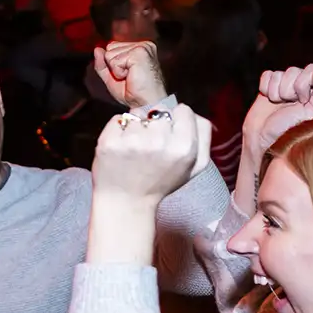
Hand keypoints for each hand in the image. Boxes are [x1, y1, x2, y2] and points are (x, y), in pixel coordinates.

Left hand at [91, 104, 211, 203]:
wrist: (125, 202)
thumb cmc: (161, 183)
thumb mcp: (194, 166)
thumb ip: (202, 135)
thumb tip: (192, 112)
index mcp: (184, 148)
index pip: (183, 110)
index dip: (176, 120)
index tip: (169, 135)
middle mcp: (159, 142)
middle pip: (160, 111)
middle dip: (155, 124)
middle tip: (150, 146)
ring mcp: (132, 141)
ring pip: (138, 114)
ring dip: (136, 127)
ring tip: (135, 149)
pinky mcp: (109, 142)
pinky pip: (117, 119)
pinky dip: (118, 129)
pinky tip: (121, 148)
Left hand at [93, 41, 167, 109]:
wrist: (146, 104)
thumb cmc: (134, 93)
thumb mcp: (112, 77)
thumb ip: (103, 63)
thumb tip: (97, 49)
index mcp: (140, 48)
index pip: (112, 46)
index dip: (113, 64)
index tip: (127, 75)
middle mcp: (143, 44)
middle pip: (110, 48)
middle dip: (114, 66)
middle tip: (129, 77)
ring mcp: (142, 47)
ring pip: (110, 53)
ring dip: (117, 70)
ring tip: (131, 77)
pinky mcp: (139, 52)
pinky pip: (114, 61)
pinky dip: (118, 72)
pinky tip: (132, 76)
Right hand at [242, 63, 312, 159]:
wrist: (263, 141)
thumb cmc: (291, 130)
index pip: (312, 69)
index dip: (303, 84)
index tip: (302, 100)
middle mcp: (303, 86)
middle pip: (294, 70)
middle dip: (288, 89)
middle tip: (288, 104)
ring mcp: (285, 86)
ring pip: (279, 74)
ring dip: (276, 92)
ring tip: (278, 105)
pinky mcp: (269, 86)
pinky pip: (267, 75)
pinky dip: (265, 88)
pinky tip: (269, 100)